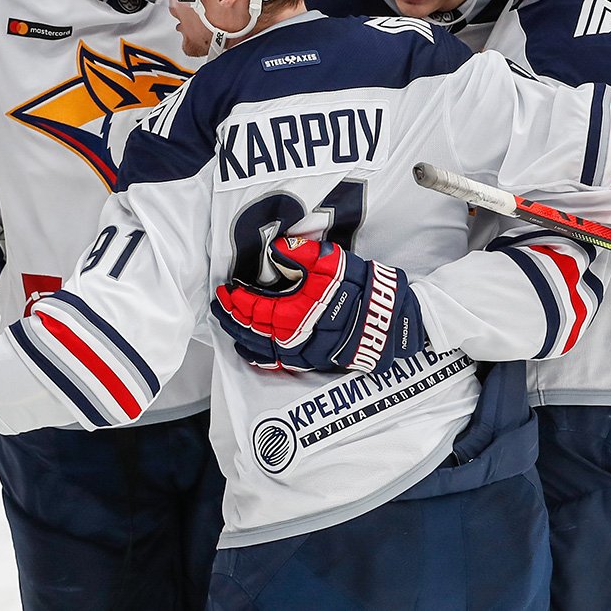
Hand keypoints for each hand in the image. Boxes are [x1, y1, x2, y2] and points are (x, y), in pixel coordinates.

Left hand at [212, 237, 421, 372]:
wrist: (391, 318)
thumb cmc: (361, 288)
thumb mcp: (330, 261)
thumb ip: (300, 253)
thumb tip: (275, 248)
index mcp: (294, 314)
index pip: (253, 309)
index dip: (236, 300)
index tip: (225, 289)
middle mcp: (294, 339)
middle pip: (251, 331)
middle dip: (232, 317)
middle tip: (219, 304)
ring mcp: (303, 353)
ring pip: (261, 350)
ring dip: (241, 336)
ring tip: (229, 324)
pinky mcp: (313, 360)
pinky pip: (277, 362)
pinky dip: (259, 355)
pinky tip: (250, 350)